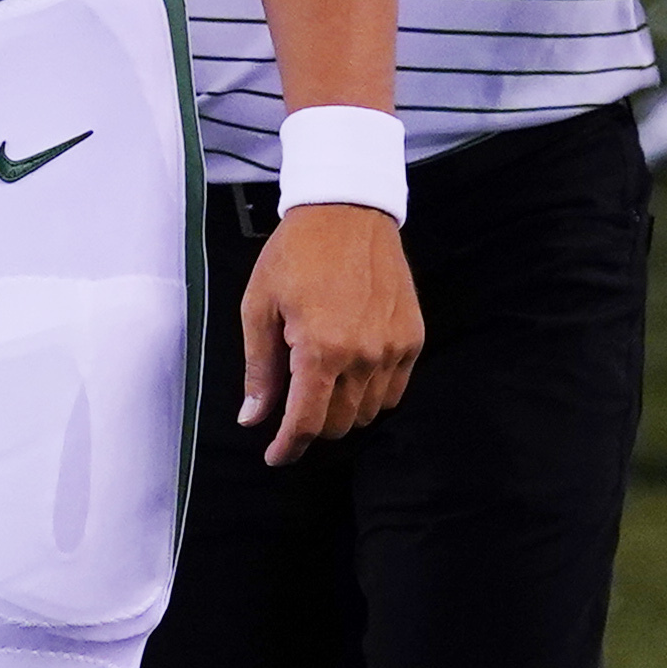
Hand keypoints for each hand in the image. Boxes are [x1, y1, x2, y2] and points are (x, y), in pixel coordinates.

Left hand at [240, 202, 423, 463]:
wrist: (347, 211)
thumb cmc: (296, 254)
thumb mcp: (260, 308)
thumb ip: (260, 369)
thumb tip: (254, 418)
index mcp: (320, 349)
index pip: (307, 423)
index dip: (288, 447)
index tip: (276, 456)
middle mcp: (363, 355)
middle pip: (339, 424)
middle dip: (312, 425)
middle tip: (295, 402)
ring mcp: (393, 348)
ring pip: (368, 412)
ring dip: (342, 409)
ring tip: (324, 376)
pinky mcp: (412, 338)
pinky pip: (393, 390)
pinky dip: (371, 393)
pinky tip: (352, 369)